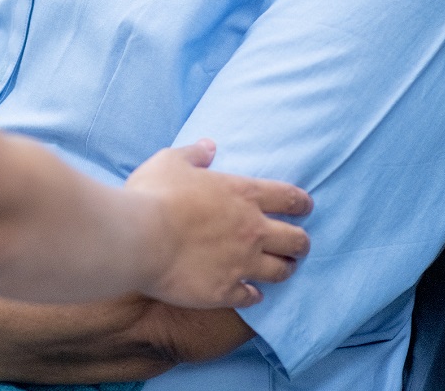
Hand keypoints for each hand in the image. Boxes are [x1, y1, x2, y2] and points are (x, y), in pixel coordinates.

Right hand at [124, 139, 311, 308]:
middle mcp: (251, 230)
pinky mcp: (227, 291)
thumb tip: (209, 146)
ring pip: (282, 271)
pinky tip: (250, 292)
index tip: (305, 206)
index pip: (289, 198)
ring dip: (284, 268)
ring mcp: (242, 264)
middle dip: (301, 242)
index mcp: (242, 194)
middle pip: (297, 240)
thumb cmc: (155, 194)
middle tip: (297, 243)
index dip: (302, 203)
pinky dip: (253, 294)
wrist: (139, 238)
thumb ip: (194, 154)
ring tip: (281, 268)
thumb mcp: (170, 161)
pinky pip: (252, 297)